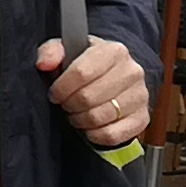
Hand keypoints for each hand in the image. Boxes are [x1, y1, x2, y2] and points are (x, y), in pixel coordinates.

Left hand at [38, 35, 149, 149]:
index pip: (81, 72)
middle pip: (88, 97)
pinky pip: (112, 135)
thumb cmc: (86, 64)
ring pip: (99, 117)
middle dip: (69, 104)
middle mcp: (132, 72)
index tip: (55, 93)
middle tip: (65, 104)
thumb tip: (43, 64)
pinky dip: (94, 135)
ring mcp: (140, 96)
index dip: (61, 88)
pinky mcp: (142, 118)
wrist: (114, 75)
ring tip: (76, 113)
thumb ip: (50, 52)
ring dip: (79, 120)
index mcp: (114, 51)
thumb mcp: (66, 50)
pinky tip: (89, 126)